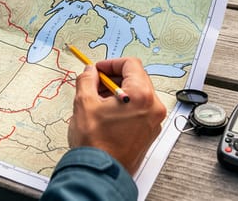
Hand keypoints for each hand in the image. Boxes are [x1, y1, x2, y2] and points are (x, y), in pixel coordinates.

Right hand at [67, 57, 166, 174]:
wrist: (100, 173)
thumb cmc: (96, 144)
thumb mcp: (84, 103)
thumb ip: (86, 80)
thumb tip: (89, 71)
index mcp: (141, 96)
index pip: (131, 64)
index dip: (111, 63)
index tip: (98, 70)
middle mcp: (153, 107)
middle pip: (136, 78)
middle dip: (113, 78)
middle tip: (95, 84)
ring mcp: (153, 122)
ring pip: (137, 95)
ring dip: (118, 92)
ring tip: (97, 101)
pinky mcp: (149, 133)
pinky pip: (139, 110)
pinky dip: (124, 106)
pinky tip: (106, 114)